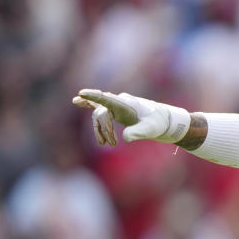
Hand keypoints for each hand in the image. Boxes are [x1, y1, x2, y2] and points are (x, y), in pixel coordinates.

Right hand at [71, 89, 189, 145]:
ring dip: (101, 130)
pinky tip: (76, 101)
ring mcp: (117, 104)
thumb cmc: (157, 123)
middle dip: (105, 129)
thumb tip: (125, 138)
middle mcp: (119, 101)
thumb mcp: (150, 130)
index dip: (93, 96)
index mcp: (126, 104)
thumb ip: (138, 132)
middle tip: (112, 144)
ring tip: (107, 144)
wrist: (162, 120)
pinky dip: (89, 103)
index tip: (81, 93)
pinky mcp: (116, 109)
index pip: (107, 98)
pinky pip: (99, 104)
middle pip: (102, 113)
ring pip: (99, 115)